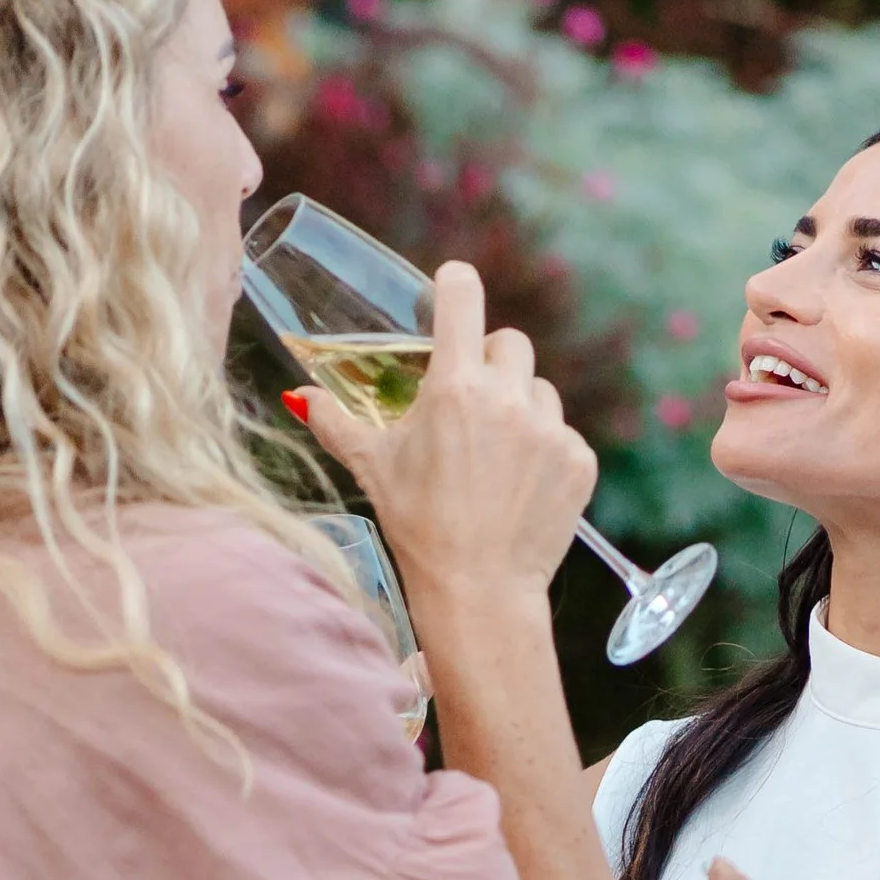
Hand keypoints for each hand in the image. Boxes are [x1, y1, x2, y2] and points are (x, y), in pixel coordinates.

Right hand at [301, 262, 596, 608]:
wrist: (478, 592)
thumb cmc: (419, 528)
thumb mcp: (373, 469)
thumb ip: (336, 422)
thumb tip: (301, 397)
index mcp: (454, 386)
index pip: (463, 293)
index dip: (454, 287)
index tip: (450, 295)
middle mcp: (507, 397)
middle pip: (507, 342)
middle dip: (488, 364)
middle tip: (470, 407)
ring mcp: (549, 429)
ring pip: (539, 389)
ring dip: (520, 409)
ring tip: (495, 458)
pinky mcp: (578, 460)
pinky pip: (562, 434)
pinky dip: (544, 453)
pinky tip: (520, 487)